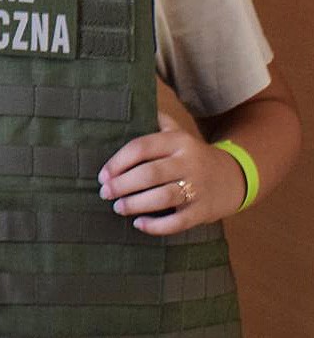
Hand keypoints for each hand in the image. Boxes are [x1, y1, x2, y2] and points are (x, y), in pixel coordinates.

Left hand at [97, 111, 246, 235]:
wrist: (234, 176)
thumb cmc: (193, 155)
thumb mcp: (179, 133)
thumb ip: (156, 122)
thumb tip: (128, 111)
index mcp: (178, 141)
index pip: (142, 147)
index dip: (118, 162)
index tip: (103, 175)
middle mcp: (189, 162)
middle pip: (149, 174)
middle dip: (122, 185)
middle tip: (105, 193)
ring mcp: (197, 188)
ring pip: (163, 197)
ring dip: (136, 204)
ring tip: (118, 207)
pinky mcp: (203, 211)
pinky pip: (178, 222)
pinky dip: (156, 226)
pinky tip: (139, 224)